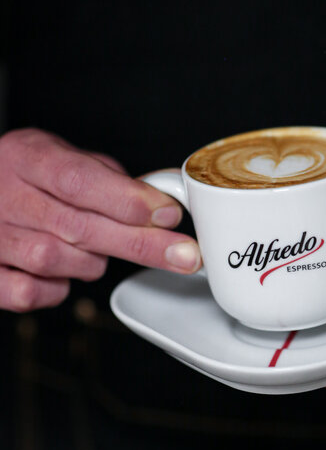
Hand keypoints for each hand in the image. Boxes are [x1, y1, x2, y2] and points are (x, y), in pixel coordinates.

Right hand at [0, 128, 201, 311]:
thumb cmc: (25, 176)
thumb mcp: (61, 156)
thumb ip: (107, 178)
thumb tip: (161, 200)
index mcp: (27, 157)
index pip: (79, 180)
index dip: (127, 200)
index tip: (169, 215)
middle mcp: (4, 195)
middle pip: (76, 225)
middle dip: (139, 243)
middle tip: (184, 255)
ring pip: (54, 260)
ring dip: (91, 262)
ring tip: (96, 250)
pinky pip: (28, 293)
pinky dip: (55, 290)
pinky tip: (63, 274)